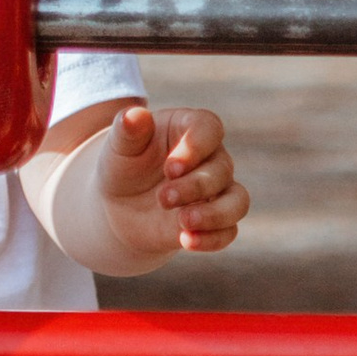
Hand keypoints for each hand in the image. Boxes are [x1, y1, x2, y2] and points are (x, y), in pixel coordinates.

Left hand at [81, 102, 248, 261]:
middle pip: (222, 168)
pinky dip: (212, 239)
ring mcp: (217, 191)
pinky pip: (229, 231)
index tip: (171, 167)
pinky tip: (186, 241)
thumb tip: (134, 114)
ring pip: (237, 201)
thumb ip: (127, 129)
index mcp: (190, 128)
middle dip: (195, 186)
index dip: (196, 146)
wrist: (119, 206)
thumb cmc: (123, 165)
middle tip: (163, 198)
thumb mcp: (119, 146)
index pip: (209, 128)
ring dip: (215, 214)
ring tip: (184, 222)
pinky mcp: (214, 222)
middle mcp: (211, 158)